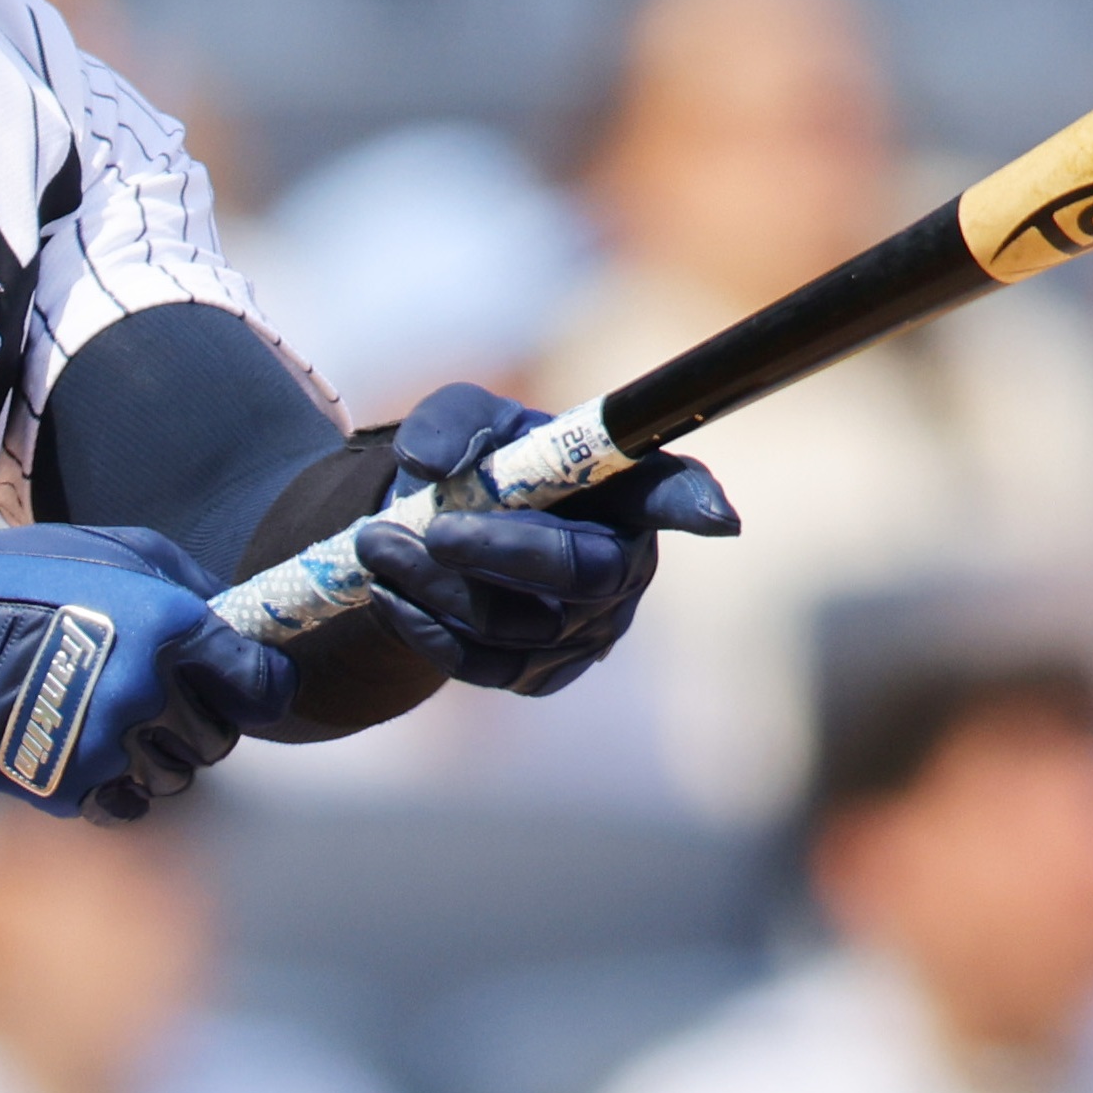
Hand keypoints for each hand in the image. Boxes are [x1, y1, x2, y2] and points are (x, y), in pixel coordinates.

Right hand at [0, 523, 292, 821]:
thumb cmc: (21, 576)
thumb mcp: (120, 550)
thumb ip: (189, 587)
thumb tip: (232, 621)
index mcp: (168, 628)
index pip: (261, 684)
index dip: (264, 687)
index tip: (256, 686)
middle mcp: (146, 692)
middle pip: (219, 736)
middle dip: (204, 717)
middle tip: (168, 696)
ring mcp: (105, 746)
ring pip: (176, 775)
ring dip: (160, 754)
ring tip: (120, 721)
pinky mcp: (66, 787)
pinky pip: (126, 805)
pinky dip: (120, 786)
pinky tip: (94, 753)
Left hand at [350, 385, 736, 696]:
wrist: (437, 533)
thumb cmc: (478, 464)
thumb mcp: (463, 419)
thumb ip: (447, 423)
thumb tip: (431, 465)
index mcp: (624, 486)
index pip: (671, 491)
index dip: (695, 505)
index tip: (717, 517)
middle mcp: (623, 563)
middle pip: (582, 573)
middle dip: (499, 553)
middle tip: (428, 530)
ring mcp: (589, 629)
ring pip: (519, 627)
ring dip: (436, 590)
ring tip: (375, 546)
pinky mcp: (544, 673)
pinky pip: (486, 666)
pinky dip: (427, 629)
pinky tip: (389, 592)